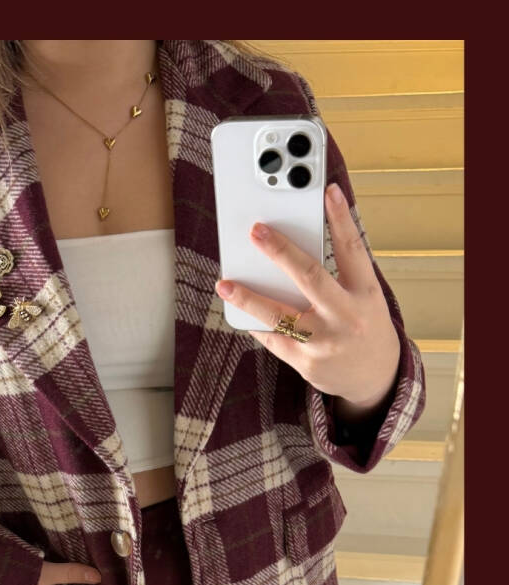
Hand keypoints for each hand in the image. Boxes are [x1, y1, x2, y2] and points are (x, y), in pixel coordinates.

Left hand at [214, 182, 400, 413]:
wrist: (374, 377)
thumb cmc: (363, 326)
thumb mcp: (363, 297)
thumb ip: (338, 273)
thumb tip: (293, 246)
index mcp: (365, 294)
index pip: (352, 250)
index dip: (340, 219)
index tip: (328, 191)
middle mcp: (346, 317)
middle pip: (311, 278)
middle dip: (281, 252)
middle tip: (256, 231)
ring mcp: (324, 343)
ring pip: (280, 316)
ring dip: (249, 298)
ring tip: (224, 284)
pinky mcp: (305, 363)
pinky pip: (272, 339)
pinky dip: (254, 323)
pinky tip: (237, 310)